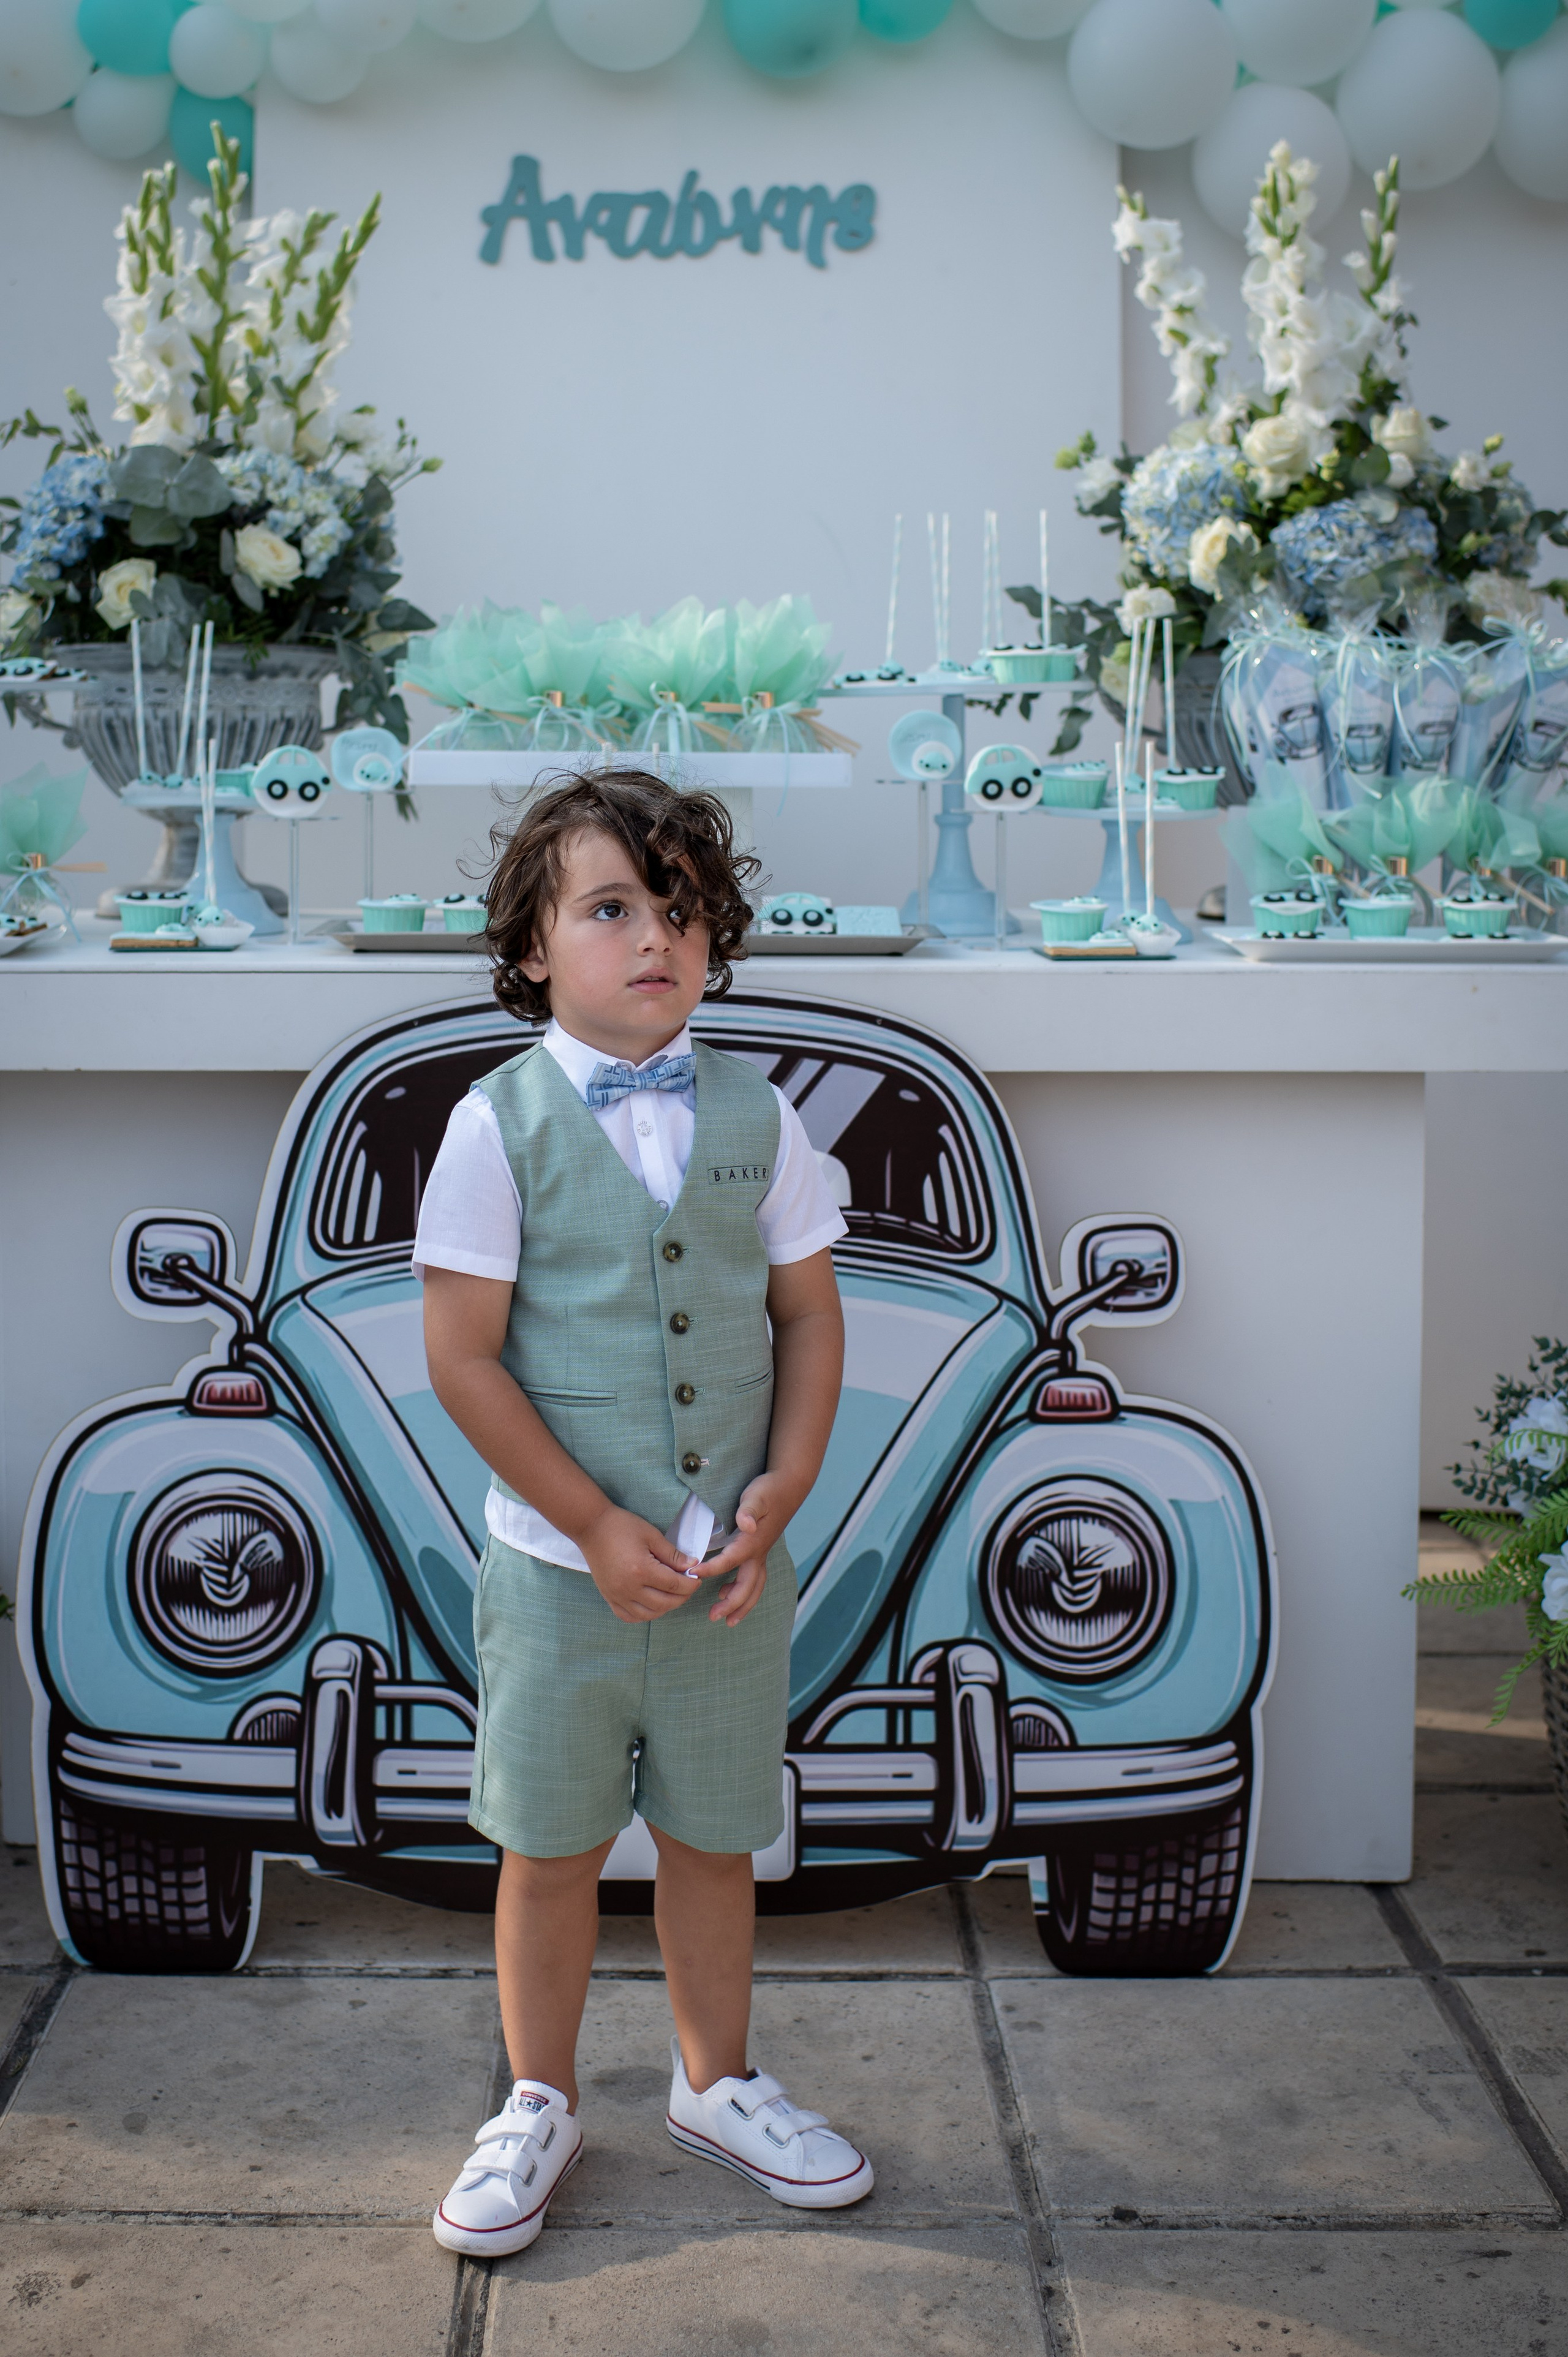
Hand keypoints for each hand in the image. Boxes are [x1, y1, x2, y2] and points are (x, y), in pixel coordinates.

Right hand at [578, 1505, 701, 1623]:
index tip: (696, 1579)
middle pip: (665, 1603)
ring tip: (672, 1595)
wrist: (591, 1527)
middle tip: (688, 1587)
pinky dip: (644, 1614)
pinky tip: (652, 1604)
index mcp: (641, 1570)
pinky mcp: (609, 1597)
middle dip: (682, 1597)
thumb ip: (673, 1554)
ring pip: (649, 1614)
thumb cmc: (621, 1526)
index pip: (674, 1585)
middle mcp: (629, 1587)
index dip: (690, 1584)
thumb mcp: (651, 1535)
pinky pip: (629, 1617)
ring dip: (665, 1607)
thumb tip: (692, 1566)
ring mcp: (617, 1595)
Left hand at [697, 1474, 792, 1628]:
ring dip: (741, 1605)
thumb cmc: (768, 1490)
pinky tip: (727, 1591)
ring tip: (726, 1619)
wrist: (789, 1487)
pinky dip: (744, 1592)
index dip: (711, 1570)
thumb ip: (749, 1510)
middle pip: (747, 1586)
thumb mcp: (756, 1496)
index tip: (692, 1574)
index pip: (729, 1561)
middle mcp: (758, 1553)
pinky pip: (754, 1579)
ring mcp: (761, 1554)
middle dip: (732, 1604)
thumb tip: (746, 1524)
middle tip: (714, 1617)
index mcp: (752, 1542)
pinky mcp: (760, 1552)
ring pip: (754, 1587)